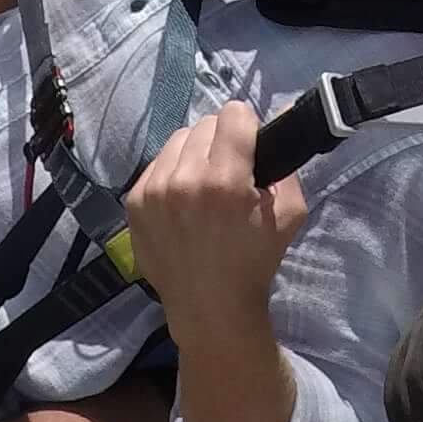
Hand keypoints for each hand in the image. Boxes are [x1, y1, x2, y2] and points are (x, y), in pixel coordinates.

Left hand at [132, 101, 310, 421]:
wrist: (209, 307)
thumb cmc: (254, 262)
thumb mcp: (289, 213)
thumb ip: (286, 163)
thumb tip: (280, 118)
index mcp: (225, 181)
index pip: (234, 114)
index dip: (248, 128)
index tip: (250, 148)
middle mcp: (184, 179)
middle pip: (206, 124)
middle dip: (221, 142)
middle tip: (228, 172)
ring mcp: (153, 190)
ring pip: (178, 140)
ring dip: (195, 154)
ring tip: (203, 185)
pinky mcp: (133, 201)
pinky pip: (157, 163)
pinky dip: (172, 173)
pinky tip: (182, 200)